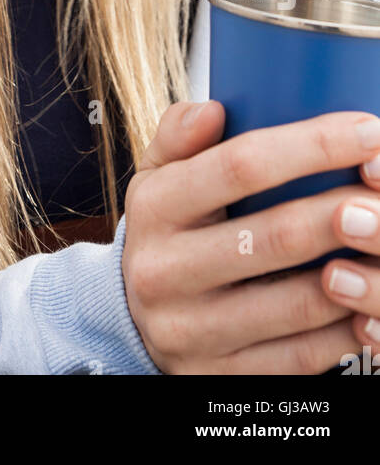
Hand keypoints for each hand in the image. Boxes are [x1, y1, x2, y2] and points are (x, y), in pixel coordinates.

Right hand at [121, 101, 379, 373]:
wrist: (130, 318)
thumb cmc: (165, 231)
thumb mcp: (156, 174)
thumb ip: (178, 134)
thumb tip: (214, 110)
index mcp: (154, 208)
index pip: (239, 166)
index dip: (312, 146)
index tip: (366, 131)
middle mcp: (166, 271)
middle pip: (276, 235)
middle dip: (347, 208)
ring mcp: (193, 330)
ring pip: (299, 302)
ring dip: (360, 271)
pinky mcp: (220, 376)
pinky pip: (303, 356)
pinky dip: (348, 327)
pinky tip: (368, 300)